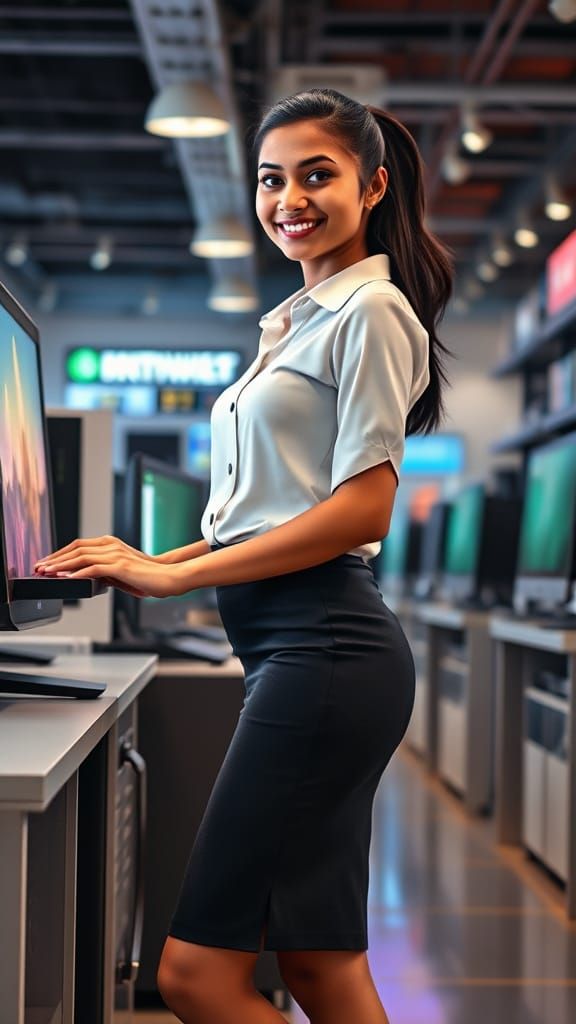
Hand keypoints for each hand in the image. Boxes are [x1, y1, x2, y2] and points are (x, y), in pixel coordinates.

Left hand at [35, 535, 191, 597]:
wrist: (168, 577)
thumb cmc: (147, 577)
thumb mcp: (121, 571)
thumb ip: (104, 570)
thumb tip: (86, 577)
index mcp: (110, 544)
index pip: (77, 545)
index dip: (59, 553)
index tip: (46, 562)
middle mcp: (110, 545)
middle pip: (75, 548)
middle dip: (54, 558)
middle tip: (38, 567)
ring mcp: (115, 555)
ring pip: (80, 557)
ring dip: (60, 565)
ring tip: (46, 572)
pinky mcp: (119, 566)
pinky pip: (93, 568)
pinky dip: (76, 573)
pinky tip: (65, 578)